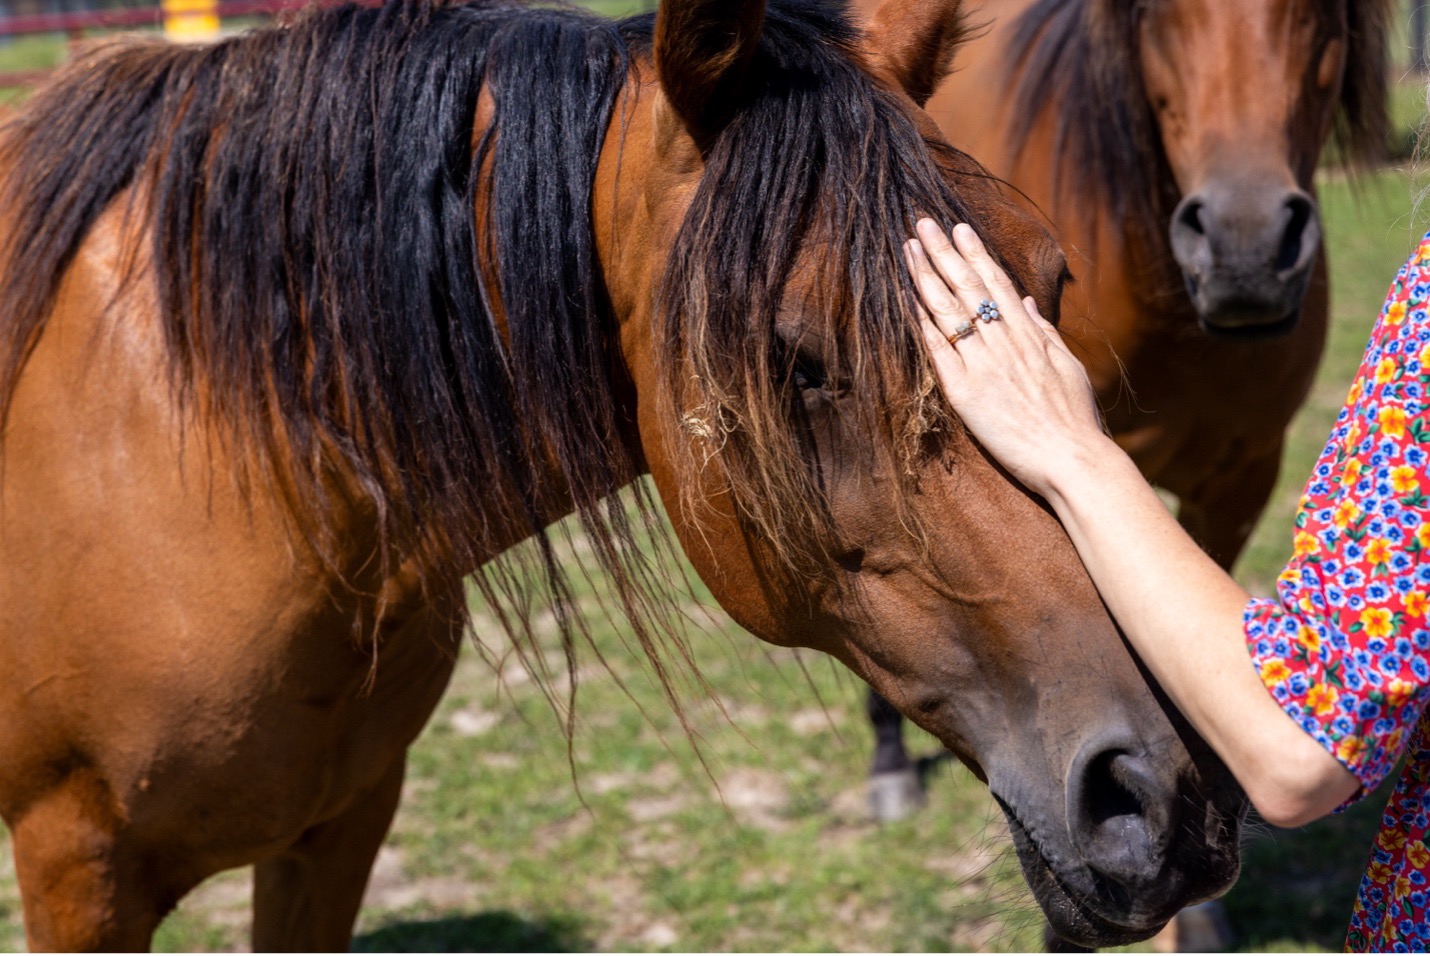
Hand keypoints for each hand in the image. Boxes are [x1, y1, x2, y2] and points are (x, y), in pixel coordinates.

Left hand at [906, 219, 1107, 497]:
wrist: (1074, 459)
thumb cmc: (1076, 420)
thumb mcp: (1068, 367)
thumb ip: (1045, 332)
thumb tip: (1027, 302)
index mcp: (1031, 336)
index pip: (997, 284)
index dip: (976, 253)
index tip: (959, 229)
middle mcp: (1005, 343)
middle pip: (969, 287)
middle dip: (944, 252)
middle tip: (923, 223)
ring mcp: (984, 365)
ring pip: (950, 311)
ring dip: (926, 277)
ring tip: (909, 248)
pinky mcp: (966, 394)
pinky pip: (939, 350)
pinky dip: (922, 323)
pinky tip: (907, 299)